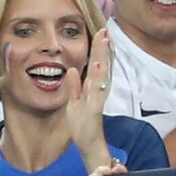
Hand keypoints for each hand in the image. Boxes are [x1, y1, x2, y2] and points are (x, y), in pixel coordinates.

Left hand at [66, 29, 111, 170]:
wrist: (88, 145)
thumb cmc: (82, 125)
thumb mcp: (73, 103)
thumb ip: (73, 87)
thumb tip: (71, 70)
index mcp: (91, 89)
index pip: (95, 66)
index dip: (98, 50)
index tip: (101, 33)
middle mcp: (96, 92)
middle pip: (100, 66)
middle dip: (102, 49)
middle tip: (105, 31)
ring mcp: (96, 100)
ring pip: (101, 75)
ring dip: (102, 58)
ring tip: (103, 42)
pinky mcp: (94, 110)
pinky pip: (96, 92)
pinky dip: (97, 80)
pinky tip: (96, 67)